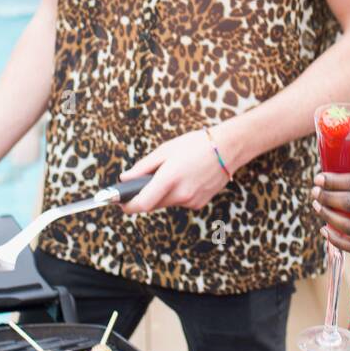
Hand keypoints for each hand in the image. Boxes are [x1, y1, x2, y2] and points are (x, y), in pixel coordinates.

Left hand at [118, 126, 236, 212]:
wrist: (228, 148)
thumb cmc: (196, 144)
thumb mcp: (165, 150)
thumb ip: (143, 167)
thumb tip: (125, 179)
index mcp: (169, 178)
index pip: (142, 204)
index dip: (128, 206)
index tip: (120, 202)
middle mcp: (181, 194)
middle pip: (152, 205)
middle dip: (144, 197)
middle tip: (142, 183)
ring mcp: (191, 201)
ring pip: (166, 203)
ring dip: (162, 194)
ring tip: (171, 174)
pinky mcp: (199, 203)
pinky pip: (180, 202)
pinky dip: (176, 193)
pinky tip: (185, 178)